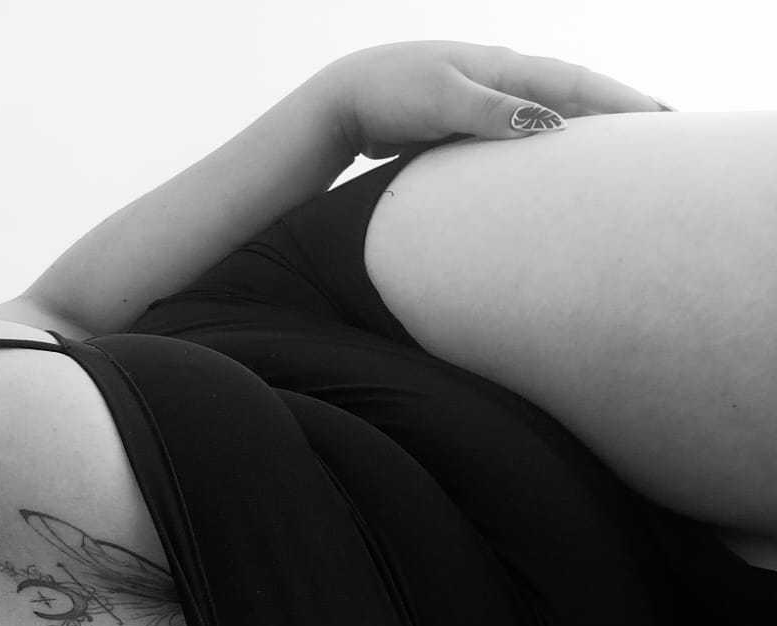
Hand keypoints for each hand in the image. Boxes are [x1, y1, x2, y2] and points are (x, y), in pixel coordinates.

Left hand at [313, 41, 673, 159]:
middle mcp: (504, 81)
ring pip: (553, 117)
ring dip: (589, 132)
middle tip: (667, 139)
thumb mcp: (441, 99)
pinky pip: (524, 137)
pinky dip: (551, 148)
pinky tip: (562, 170)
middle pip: (576, 97)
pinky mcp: (471, 125)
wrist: (344, 100)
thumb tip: (547, 123)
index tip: (665, 121)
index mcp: (504, 68)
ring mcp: (489, 102)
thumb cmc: (389, 92)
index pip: (578, 84)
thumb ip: (490, 111)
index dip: (624, 102)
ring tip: (627, 158)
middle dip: (620, 114)